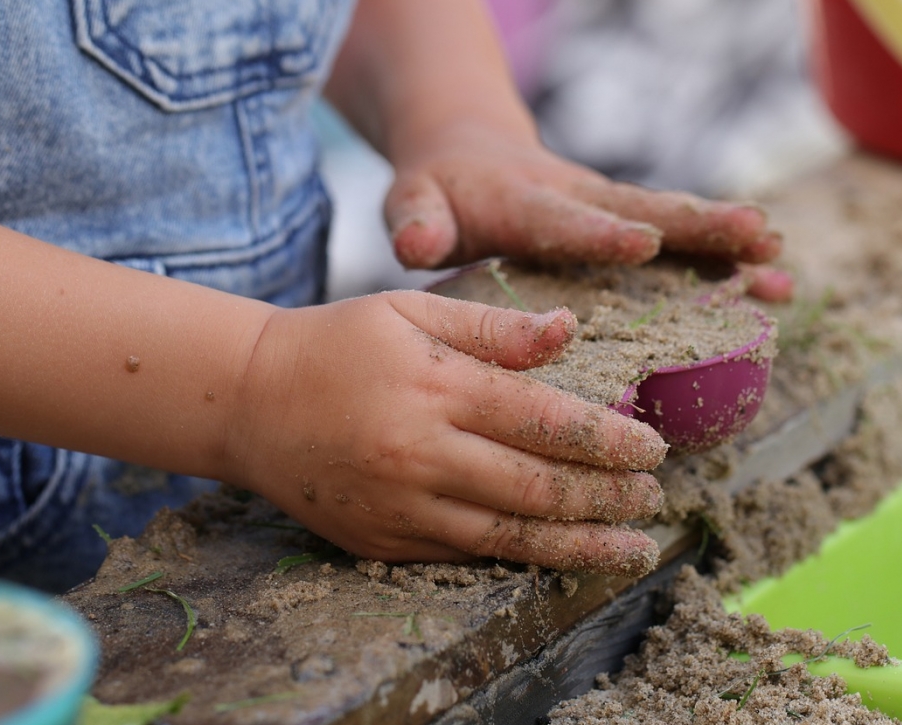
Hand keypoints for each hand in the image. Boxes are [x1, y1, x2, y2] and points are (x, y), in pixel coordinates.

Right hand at [225, 291, 668, 577]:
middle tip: (651, 496)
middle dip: (607, 497)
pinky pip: (464, 555)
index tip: (653, 448)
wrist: (249, 402)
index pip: (545, 421)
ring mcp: (400, 505)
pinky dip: (520, 558)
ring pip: (510, 537)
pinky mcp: (382, 540)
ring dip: (580, 545)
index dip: (609, 440)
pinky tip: (558, 555)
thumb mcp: (410, 310)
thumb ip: (493, 326)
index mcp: (436, 386)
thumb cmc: (337, 344)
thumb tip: (570, 330)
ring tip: (632, 548)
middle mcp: (422, 452)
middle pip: (538, 487)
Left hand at [384, 122, 793, 301]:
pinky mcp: (624, 222)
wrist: (469, 151)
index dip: (600, 233)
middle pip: (643, 210)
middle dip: (698, 226)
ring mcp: (607, 210)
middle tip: (756, 236)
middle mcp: (577, 200)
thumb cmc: (439, 191)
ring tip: (781, 264)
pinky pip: (679, 241)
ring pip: (673, 224)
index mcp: (524, 203)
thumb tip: (416, 243)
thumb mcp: (414, 201)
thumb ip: (416, 221)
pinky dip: (724, 260)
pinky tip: (772, 284)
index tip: (643, 242)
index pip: (563, 220)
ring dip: (726, 244)